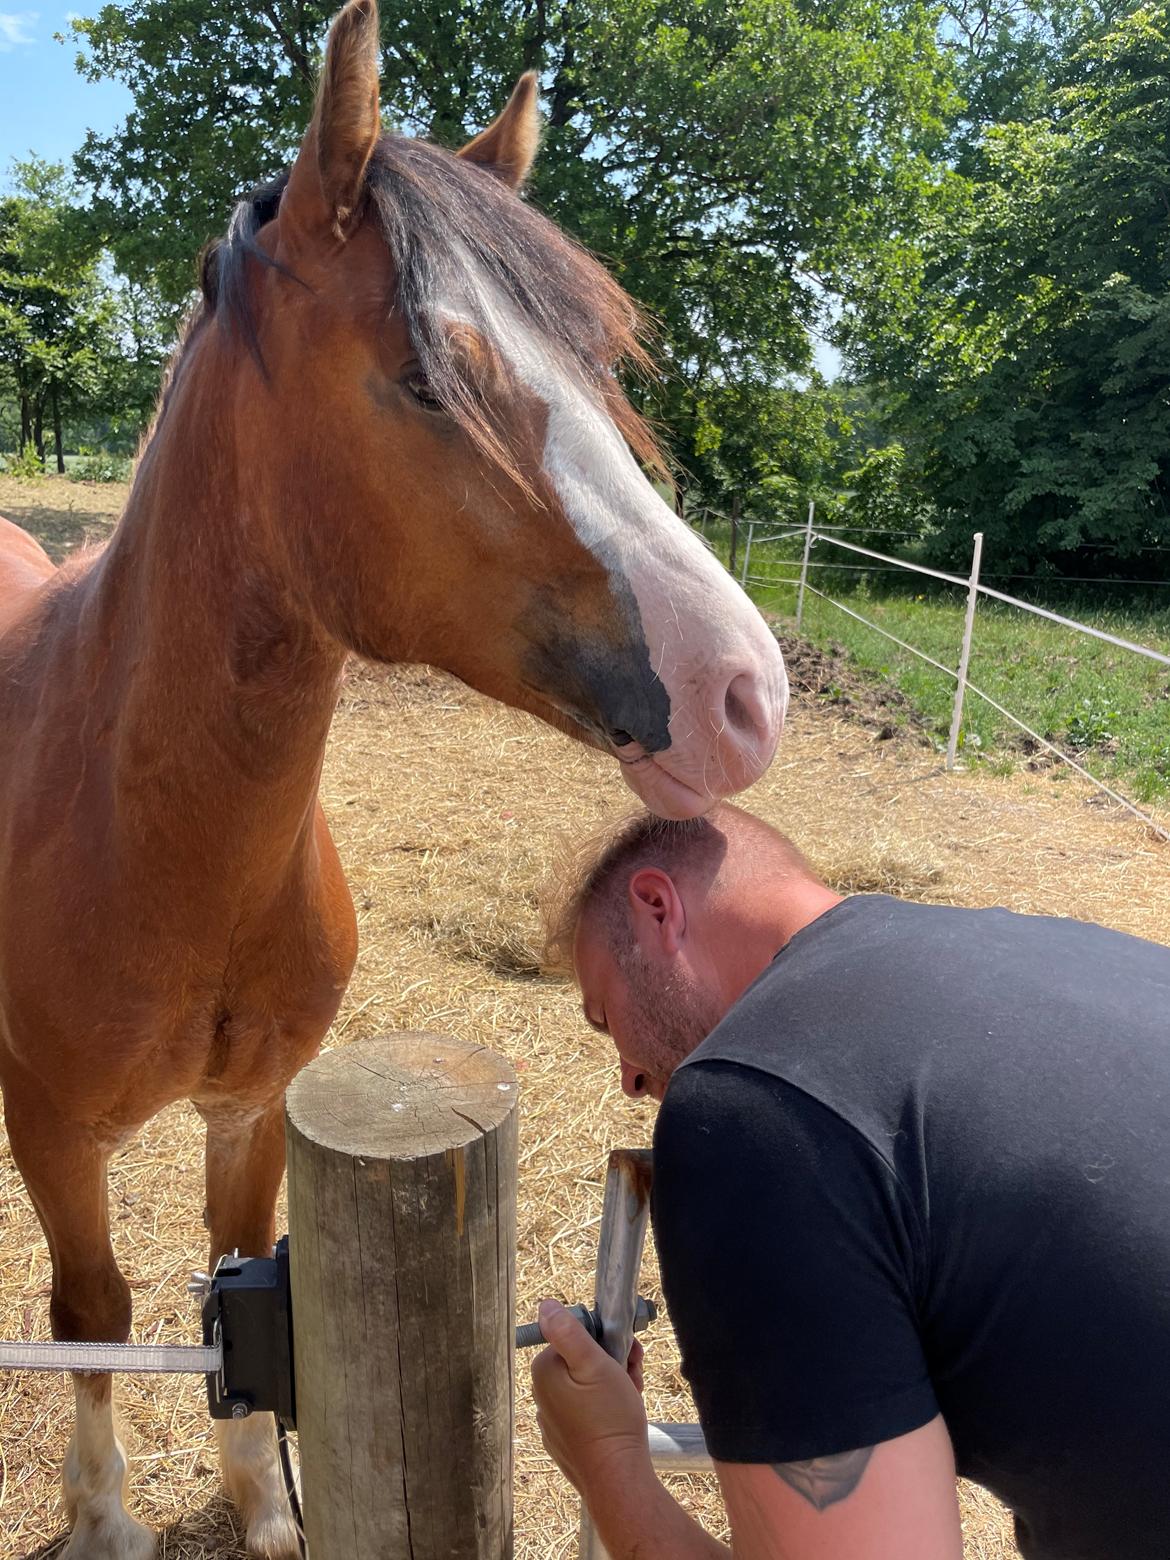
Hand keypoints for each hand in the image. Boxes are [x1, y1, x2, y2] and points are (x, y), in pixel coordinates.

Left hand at [530, 1299, 651, 1497]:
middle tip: (632, 1374)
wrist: (619, 1478)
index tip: (625, 1352)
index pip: (576, 1338)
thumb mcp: (594, 1363)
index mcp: (545, 1371)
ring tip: (631, 1396)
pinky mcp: (568, 1441)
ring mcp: (554, 1421)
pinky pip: (587, 1413)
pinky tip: (621, 1417)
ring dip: (613, 1385)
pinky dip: (605, 1410)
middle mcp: (542, 1396)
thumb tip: (545, 1305)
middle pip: (581, 1362)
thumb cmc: (610, 1419)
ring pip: (587, 1387)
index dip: (606, 1341)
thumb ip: (568, 1332)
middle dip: (612, 1364)